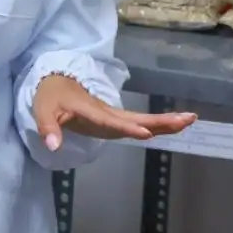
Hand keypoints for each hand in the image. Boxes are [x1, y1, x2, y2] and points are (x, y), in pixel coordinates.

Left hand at [32, 74, 195, 150]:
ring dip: (165, 121)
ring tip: (190, 120)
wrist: (57, 84)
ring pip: (142, 118)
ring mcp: (113, 116)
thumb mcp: (42, 112)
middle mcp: (106, 112)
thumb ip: (48, 129)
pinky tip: (176, 127)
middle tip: (186, 119)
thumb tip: (53, 147)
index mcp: (89, 110)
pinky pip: (140, 122)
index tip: (145, 132)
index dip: (125, 126)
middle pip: (135, 116)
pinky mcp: (116, 120)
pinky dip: (159, 124)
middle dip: (160, 120)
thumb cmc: (51, 98)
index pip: (108, 120)